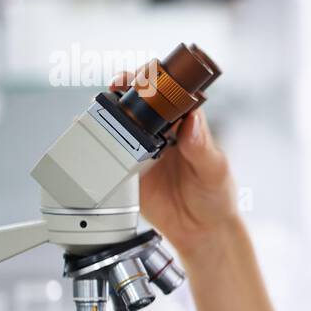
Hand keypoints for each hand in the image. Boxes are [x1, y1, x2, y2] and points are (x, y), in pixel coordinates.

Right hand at [110, 66, 238, 259]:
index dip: (155, 80)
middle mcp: (163, 132)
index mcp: (186, 125)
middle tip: (118, 87)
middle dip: (125, 87)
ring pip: (121, 121)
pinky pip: (110, 150)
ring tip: (103, 108)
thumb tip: (193, 121)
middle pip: (140, 100)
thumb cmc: (216, 197)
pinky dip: (99, 140)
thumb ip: (202, 148)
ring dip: (109, 110)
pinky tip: (94, 136)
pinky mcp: (128, 168)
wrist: (200, 232)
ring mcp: (143, 149)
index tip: (145, 78)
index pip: (169, 92)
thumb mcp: (214, 171)